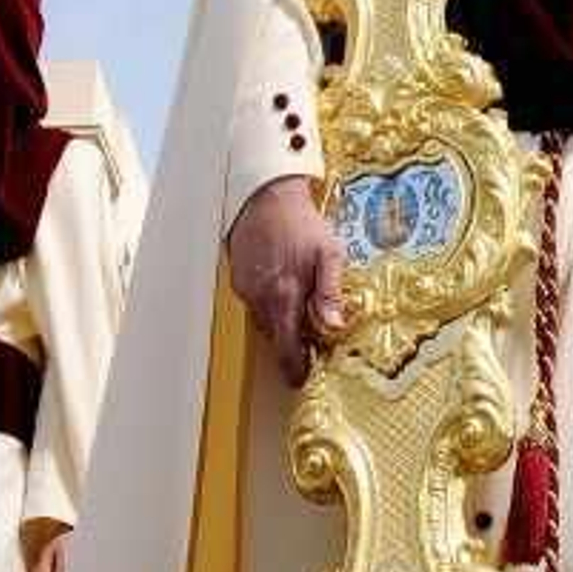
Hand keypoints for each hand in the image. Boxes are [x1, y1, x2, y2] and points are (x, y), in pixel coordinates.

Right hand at [227, 175, 345, 388]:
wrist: (266, 195)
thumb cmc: (300, 222)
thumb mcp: (329, 253)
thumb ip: (331, 292)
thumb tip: (333, 325)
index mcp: (283, 295)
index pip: (285, 347)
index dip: (293, 367)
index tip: (300, 377)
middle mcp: (260, 297)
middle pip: (275, 336)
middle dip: (290, 342)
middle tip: (309, 340)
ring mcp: (246, 288)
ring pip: (264, 319)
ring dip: (280, 321)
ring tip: (299, 306)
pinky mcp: (238, 277)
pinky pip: (255, 301)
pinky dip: (269, 302)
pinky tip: (283, 285)